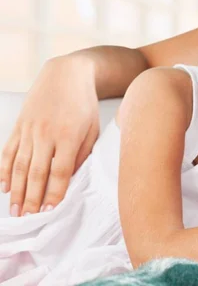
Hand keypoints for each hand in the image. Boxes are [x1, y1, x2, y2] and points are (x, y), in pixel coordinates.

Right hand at [0, 56, 99, 215]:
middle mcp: (45, 133)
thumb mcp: (92, 129)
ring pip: (20, 165)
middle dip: (32, 199)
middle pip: (36, 172)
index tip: (50, 211)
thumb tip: (70, 179)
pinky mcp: (19, 125)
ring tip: (15, 210)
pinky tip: (5, 187)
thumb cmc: (84, 104)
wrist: (66, 75)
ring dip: (17, 190)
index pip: (59, 171)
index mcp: (68, 135)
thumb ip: (81, 154)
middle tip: (29, 219)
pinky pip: (9, 151)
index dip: (54, 193)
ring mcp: (29, 129)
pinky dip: (5, 171)